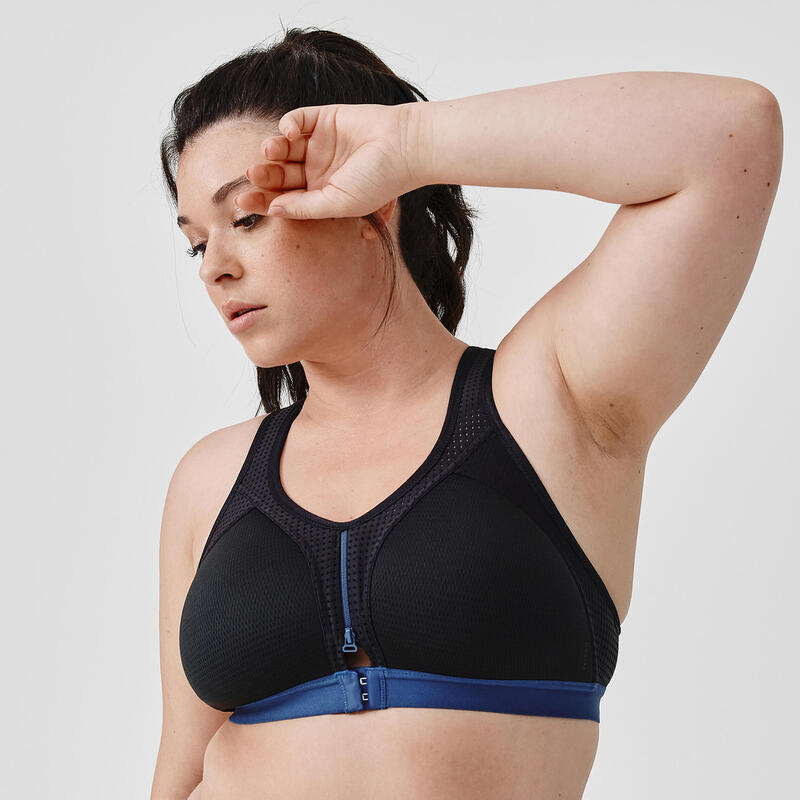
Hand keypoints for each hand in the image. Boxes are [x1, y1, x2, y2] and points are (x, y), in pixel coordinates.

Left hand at [234, 103, 421, 219]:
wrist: (404, 147)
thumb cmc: (378, 181)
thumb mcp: (338, 204)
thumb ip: (305, 208)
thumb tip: (273, 210)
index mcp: (321, 195)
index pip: (284, 199)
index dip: (262, 201)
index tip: (241, 203)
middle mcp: (318, 171)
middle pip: (280, 175)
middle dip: (264, 175)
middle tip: (252, 174)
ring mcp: (320, 145)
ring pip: (284, 148)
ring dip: (273, 150)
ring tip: (271, 151)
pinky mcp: (324, 119)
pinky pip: (297, 120)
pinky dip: (288, 124)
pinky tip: (290, 132)